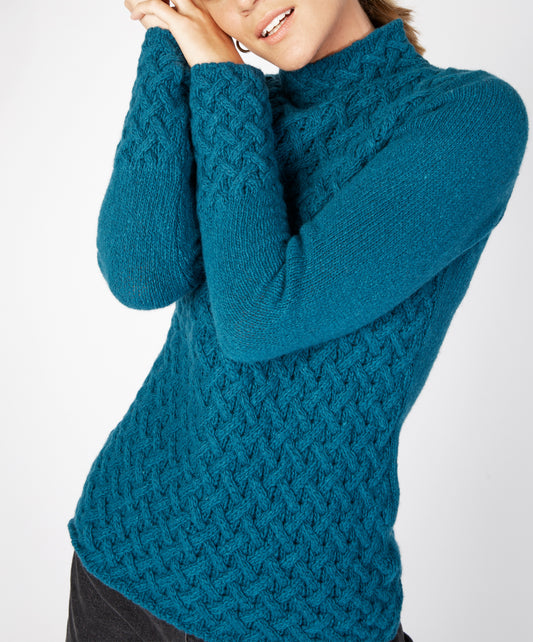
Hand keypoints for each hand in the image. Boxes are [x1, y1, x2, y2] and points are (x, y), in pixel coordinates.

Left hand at [125, 0, 243, 65]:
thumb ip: (210, 40)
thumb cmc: (225, 67)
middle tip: (149, 6)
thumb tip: (205, 47)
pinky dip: (142, 8)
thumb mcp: (220, 49)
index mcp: (209, 14)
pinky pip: (156, 6)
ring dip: (147, 1)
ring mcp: (192, 15)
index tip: (163, 7)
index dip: (172, 3)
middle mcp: (200, 10)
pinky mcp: (182, 25)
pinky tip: (134, 15)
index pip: (187, 0)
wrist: (228, 74)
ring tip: (133, 6)